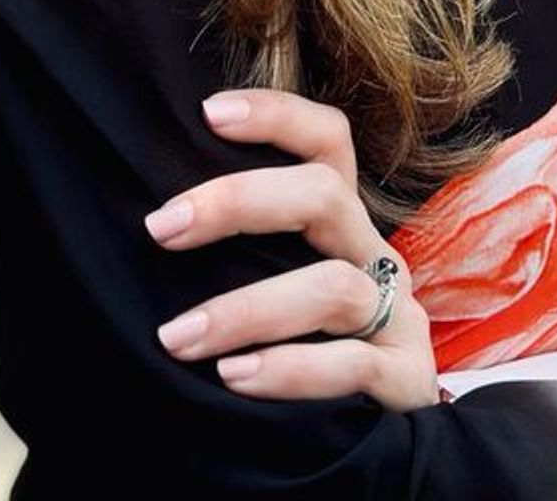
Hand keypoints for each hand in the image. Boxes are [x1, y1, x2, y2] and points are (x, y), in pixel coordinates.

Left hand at [144, 87, 440, 411]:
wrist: (380, 443)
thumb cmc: (304, 348)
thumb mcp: (279, 284)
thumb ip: (242, 252)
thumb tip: (149, 221)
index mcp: (342, 225)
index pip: (328, 140)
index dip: (277, 114)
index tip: (209, 113)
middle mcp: (374, 255)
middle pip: (325, 194)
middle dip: (238, 201)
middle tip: (162, 227)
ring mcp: (397, 315)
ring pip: (332, 286)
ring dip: (247, 308)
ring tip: (179, 336)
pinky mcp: (406, 380)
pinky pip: (352, 364)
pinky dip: (290, 369)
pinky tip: (234, 378)